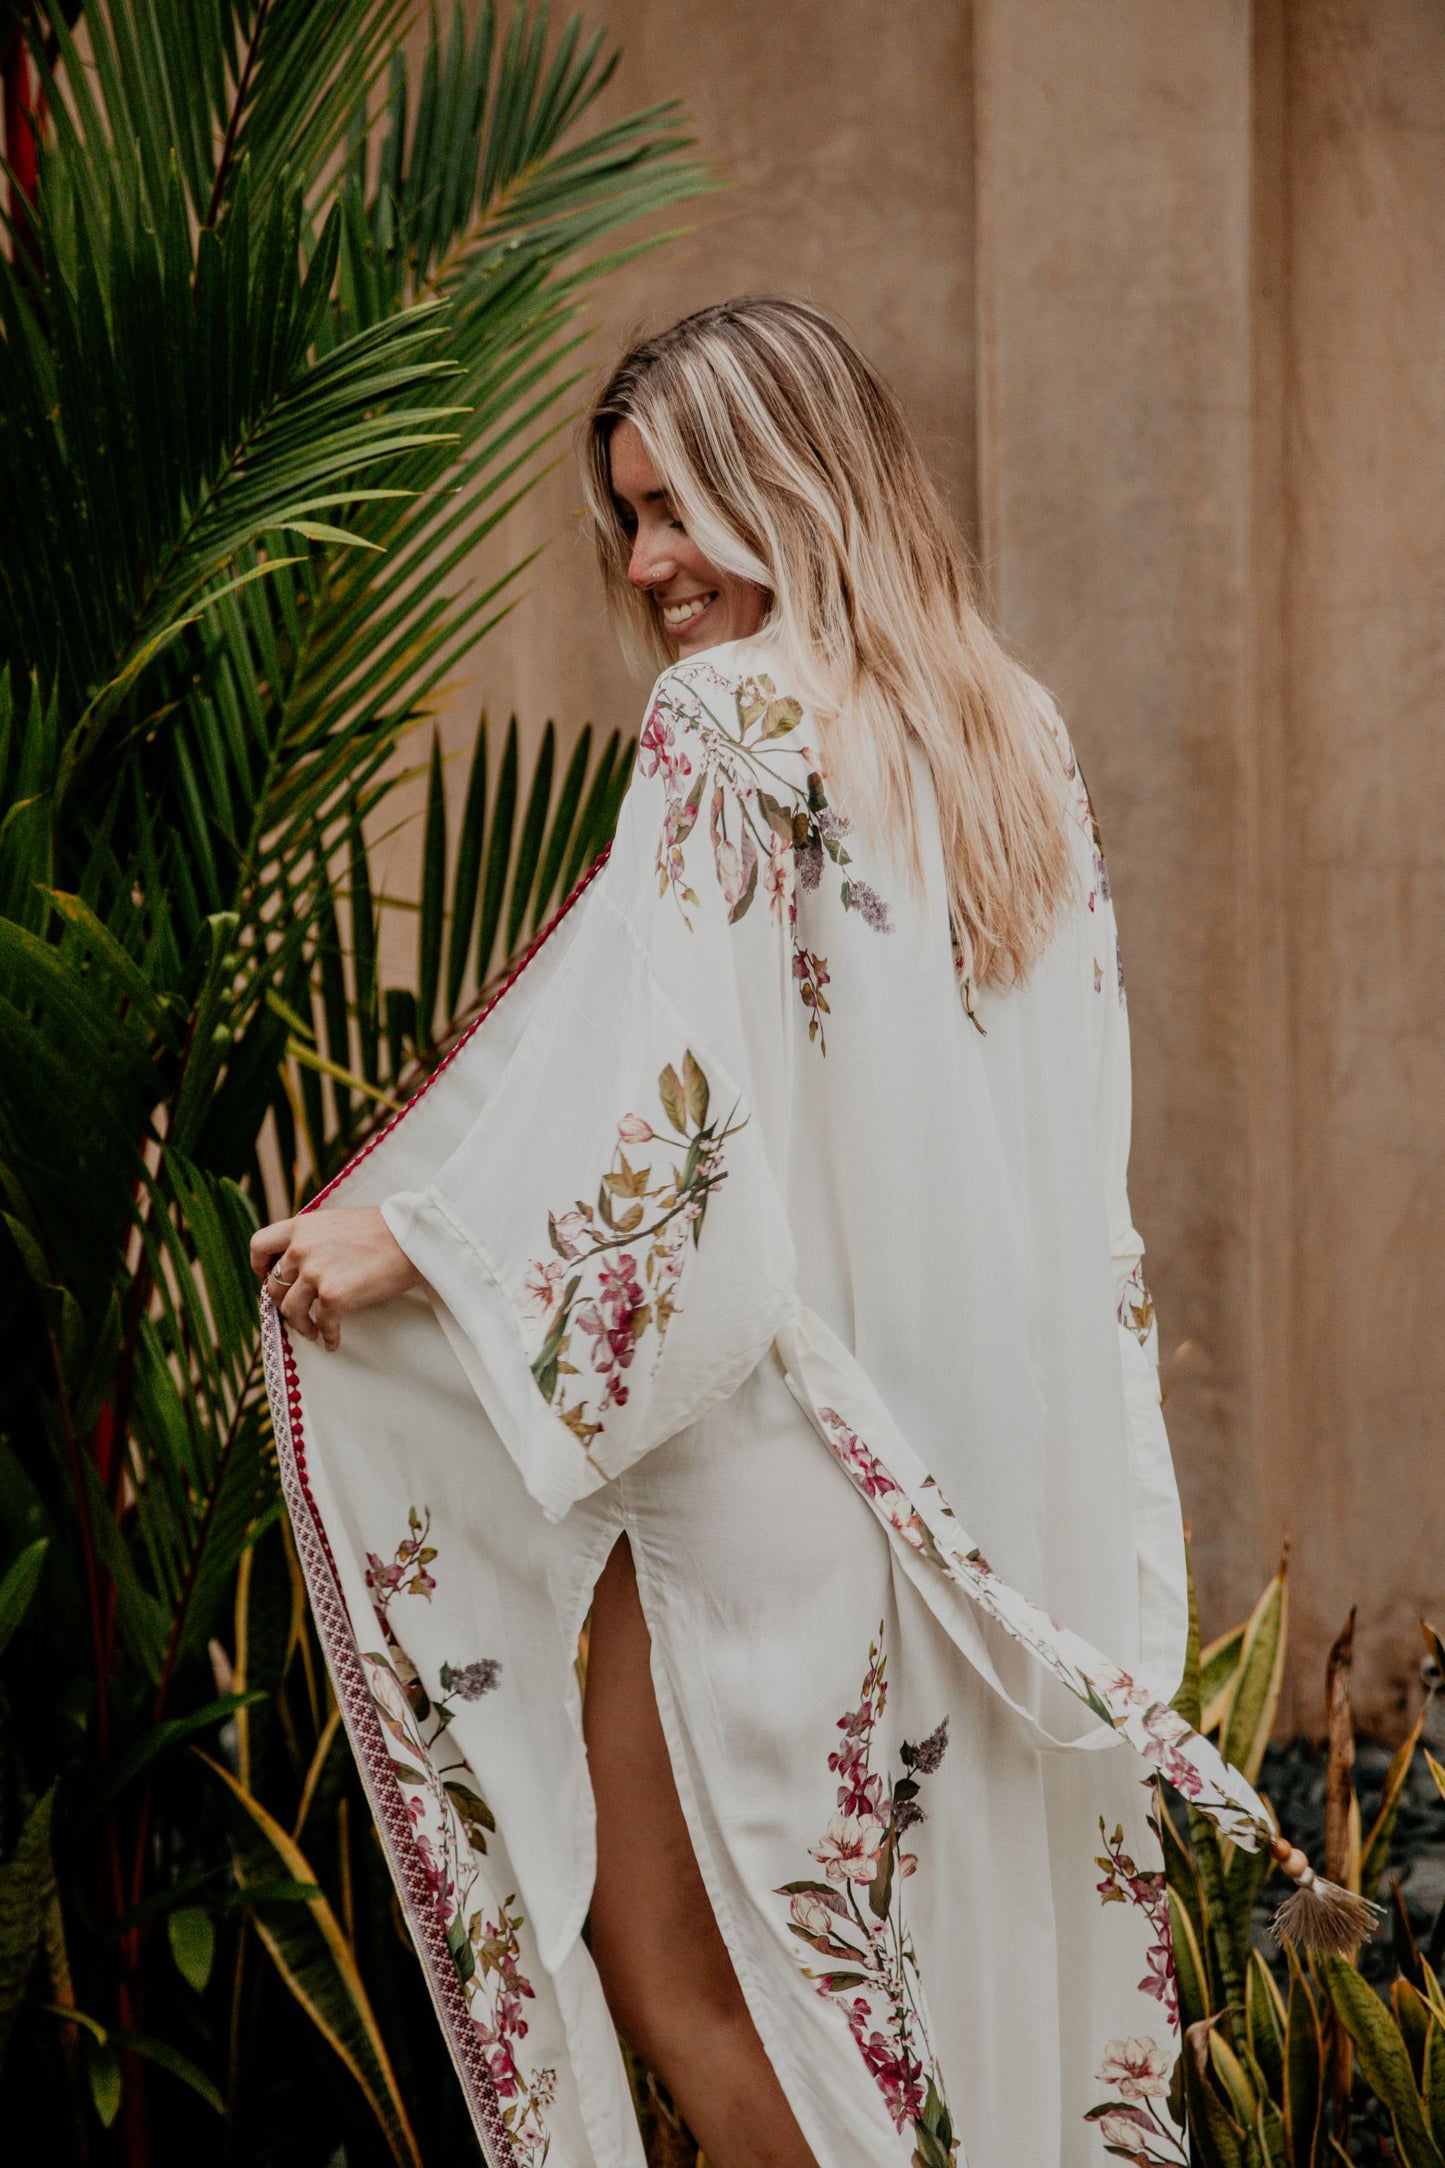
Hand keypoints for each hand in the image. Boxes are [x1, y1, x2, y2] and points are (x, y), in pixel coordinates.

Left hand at [250, 1206, 423, 1350]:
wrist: (412, 1239)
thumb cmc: (384, 1230)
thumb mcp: (337, 1222)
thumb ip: (314, 1238)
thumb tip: (303, 1262)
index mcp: (301, 1227)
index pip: (260, 1245)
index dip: (259, 1266)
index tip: (266, 1277)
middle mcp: (301, 1249)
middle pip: (274, 1285)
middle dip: (283, 1302)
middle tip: (297, 1311)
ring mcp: (315, 1273)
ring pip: (290, 1310)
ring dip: (301, 1325)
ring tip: (313, 1331)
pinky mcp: (333, 1296)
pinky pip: (321, 1324)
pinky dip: (327, 1336)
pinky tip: (333, 1340)